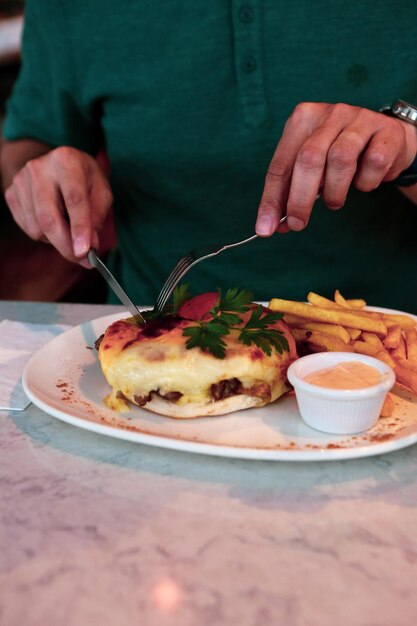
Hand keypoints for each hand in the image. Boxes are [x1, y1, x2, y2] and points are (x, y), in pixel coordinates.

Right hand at [4, 146, 112, 266]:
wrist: (55, 163)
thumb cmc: (83, 178)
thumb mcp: (101, 190)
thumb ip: (97, 217)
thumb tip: (89, 245)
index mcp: (67, 161)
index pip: (74, 200)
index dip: (80, 229)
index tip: (84, 252)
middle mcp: (39, 169)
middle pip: (49, 219)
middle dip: (66, 246)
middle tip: (81, 260)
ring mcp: (21, 181)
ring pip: (38, 228)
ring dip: (56, 239)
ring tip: (68, 226)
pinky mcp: (11, 194)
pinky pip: (28, 228)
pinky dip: (44, 234)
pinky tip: (54, 220)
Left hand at [256, 102, 416, 235]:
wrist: (387, 140)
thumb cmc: (341, 157)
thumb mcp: (313, 169)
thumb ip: (292, 192)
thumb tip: (274, 225)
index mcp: (303, 119)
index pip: (281, 164)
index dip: (272, 199)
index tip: (267, 228)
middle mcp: (330, 113)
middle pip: (308, 159)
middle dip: (300, 199)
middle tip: (298, 224)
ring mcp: (360, 118)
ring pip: (340, 159)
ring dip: (334, 192)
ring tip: (334, 201)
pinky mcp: (387, 131)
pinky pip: (373, 163)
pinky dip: (365, 183)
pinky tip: (363, 183)